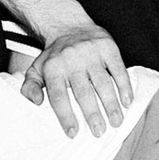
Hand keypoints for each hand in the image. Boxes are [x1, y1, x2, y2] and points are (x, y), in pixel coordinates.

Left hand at [19, 23, 133, 136]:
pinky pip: (118, 69)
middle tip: (99, 133)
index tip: (73, 133)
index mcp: (53, 68)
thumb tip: (36, 102)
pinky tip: (127, 101)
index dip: (65, 115)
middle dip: (92, 114)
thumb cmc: (55, 57)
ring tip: (116, 122)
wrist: (70, 26)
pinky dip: (124, 86)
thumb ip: (31, 87)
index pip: (58, 95)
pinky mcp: (108, 48)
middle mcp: (72, 60)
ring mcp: (91, 53)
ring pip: (103, 82)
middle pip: (83, 92)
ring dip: (111, 104)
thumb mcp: (36, 69)